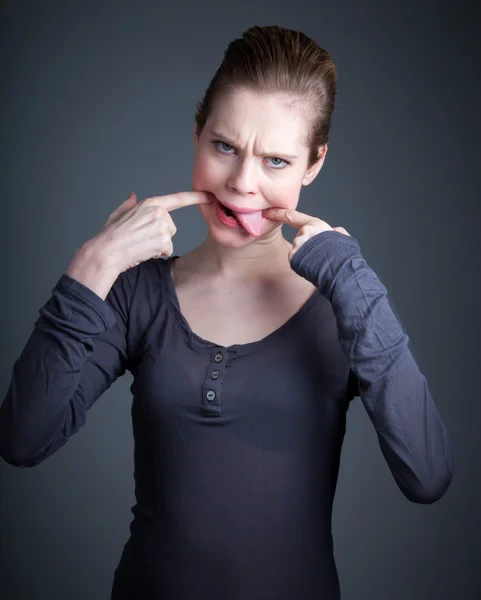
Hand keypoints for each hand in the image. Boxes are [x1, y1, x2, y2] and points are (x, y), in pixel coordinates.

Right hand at [93, 190, 214, 273]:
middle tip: (141, 239)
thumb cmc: (110, 235)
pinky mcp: (164, 239)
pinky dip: (157, 253)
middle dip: (160, 235)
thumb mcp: (118, 214)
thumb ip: (128, 205)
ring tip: (141, 245)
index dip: (196, 197)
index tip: (209, 196)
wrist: (107, 251)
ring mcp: (162, 225)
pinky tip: (144, 251)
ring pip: (169, 239)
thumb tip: (132, 196)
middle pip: (171, 227)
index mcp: (150, 204)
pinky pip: (167, 249)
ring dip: (158, 245)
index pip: (178, 199)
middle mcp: (159, 212)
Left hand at [262, 208, 350, 261]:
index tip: (268, 211)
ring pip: (298, 250)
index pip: (293, 216)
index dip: (279, 213)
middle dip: (306, 246)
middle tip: (319, 254)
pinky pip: (296, 259)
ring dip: (305, 256)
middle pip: (300, 238)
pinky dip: (302, 263)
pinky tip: (312, 266)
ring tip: (317, 261)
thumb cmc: (343, 255)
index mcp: (316, 225)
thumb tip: (335, 231)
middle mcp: (304, 232)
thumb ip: (336, 233)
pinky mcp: (293, 257)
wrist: (339, 270)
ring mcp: (298, 244)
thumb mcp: (343, 239)